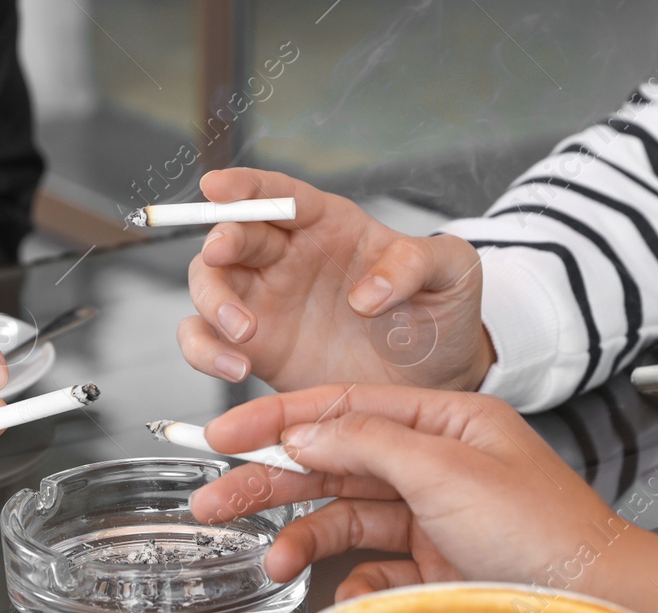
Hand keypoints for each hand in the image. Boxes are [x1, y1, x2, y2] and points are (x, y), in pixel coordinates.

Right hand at [178, 168, 493, 391]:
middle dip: (220, 242)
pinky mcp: (257, 350)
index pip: (280, 195)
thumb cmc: (440, 316)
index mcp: (328, 225)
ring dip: (212, 301)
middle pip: (232, 236)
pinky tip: (236, 368)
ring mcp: (266, 304)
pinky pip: (206, 342)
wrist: (432, 381)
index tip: (217, 186)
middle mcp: (287, 258)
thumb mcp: (452, 273)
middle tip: (222, 258)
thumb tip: (369, 292)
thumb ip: (418, 263)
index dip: (245, 187)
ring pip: (209, 285)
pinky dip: (205, 351)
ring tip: (244, 332)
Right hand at [188, 384, 630, 600]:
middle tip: (215, 499)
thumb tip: (305, 431)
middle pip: (333, 465)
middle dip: (270, 482)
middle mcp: (436, 466)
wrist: (599, 605)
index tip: (225, 434)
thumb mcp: (448, 470)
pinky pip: (371, 571)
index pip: (344, 410)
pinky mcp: (434, 570)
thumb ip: (367, 444)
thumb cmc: (546, 533)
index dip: (279, 420)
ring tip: (272, 561)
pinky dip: (350, 583)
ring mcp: (433, 519)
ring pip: (344, 519)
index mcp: (445, 423)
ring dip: (301, 538)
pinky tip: (345, 592)